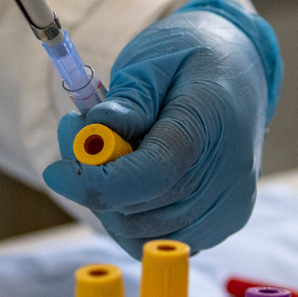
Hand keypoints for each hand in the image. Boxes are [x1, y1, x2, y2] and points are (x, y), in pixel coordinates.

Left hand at [43, 0, 281, 255]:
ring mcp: (228, 205)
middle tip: (76, 134)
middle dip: (94, 183)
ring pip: (143, 234)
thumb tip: (95, 130)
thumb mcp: (152, 60)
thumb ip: (127, 99)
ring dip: (109, 202)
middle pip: (140, 210)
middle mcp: (227, 175)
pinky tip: (132, 176)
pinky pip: (160, 238)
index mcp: (209, 125)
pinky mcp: (224, 222)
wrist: (241, 69)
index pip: (151, 176)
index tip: (56, 171)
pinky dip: (133, 216)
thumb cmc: (191, 58)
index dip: (96, 182)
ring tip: (105, 151)